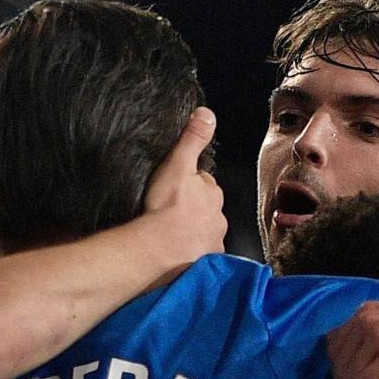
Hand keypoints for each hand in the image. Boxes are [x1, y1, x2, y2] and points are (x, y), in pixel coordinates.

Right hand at [140, 107, 225, 263]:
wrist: (159, 249)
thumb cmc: (166, 206)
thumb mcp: (177, 164)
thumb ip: (192, 139)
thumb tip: (207, 113)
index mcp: (213, 194)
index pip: (205, 185)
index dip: (191, 186)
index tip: (177, 190)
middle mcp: (219, 219)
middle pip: (206, 211)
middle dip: (194, 211)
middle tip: (171, 213)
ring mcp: (213, 243)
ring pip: (204, 233)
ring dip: (192, 233)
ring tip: (171, 235)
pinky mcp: (205, 264)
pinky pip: (199, 256)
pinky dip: (190, 254)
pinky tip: (176, 253)